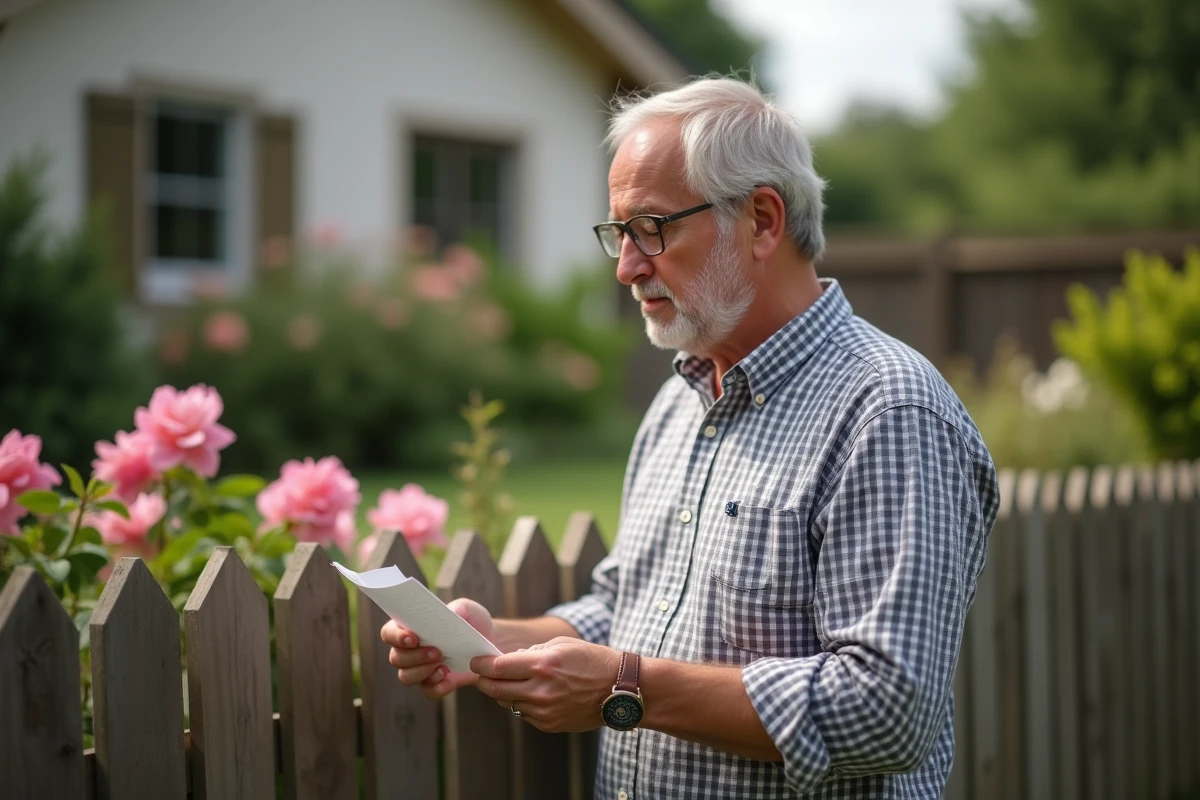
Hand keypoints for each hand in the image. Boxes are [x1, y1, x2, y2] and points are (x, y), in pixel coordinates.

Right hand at [381, 597, 494, 699]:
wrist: (490, 642)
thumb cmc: (473, 621)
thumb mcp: (468, 609)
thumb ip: (458, 608)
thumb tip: (450, 613)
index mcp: (410, 627)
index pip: (389, 633)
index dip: (395, 636)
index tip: (413, 638)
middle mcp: (409, 650)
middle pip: (395, 658)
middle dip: (413, 656)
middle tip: (436, 652)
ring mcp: (420, 669)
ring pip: (406, 677)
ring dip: (421, 672)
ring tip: (442, 665)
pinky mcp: (436, 683)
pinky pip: (427, 691)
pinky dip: (436, 686)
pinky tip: (448, 678)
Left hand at [471, 637, 620, 732]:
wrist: (617, 689)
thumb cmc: (591, 661)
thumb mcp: (561, 645)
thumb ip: (531, 653)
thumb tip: (508, 661)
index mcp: (543, 665)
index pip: (498, 668)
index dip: (481, 664)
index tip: (476, 662)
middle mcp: (540, 690)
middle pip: (495, 690)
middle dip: (485, 681)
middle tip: (483, 675)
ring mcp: (544, 711)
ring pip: (507, 703)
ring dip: (504, 692)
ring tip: (513, 682)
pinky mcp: (549, 724)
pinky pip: (523, 714)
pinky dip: (522, 703)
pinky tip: (533, 694)